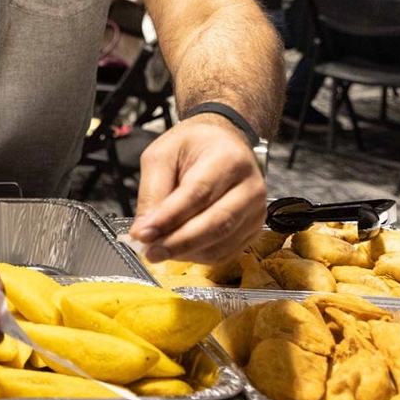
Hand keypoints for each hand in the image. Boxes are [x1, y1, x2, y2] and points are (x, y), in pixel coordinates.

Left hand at [130, 115, 266, 264]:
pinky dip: (199, 257)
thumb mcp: (161, 156)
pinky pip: (227, 253)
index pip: (198, 193)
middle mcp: (250, 187)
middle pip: (216, 223)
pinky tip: (179, 250)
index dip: (169, 217)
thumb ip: (151, 192)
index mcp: (228, 158)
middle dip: (178, 242)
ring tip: (159, 250)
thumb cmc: (192, 146)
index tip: (143, 234)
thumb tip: (143, 232)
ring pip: (222, 243)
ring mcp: (255, 211)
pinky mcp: (253, 229)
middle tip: (150, 252)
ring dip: (187, 252)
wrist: (223, 143)